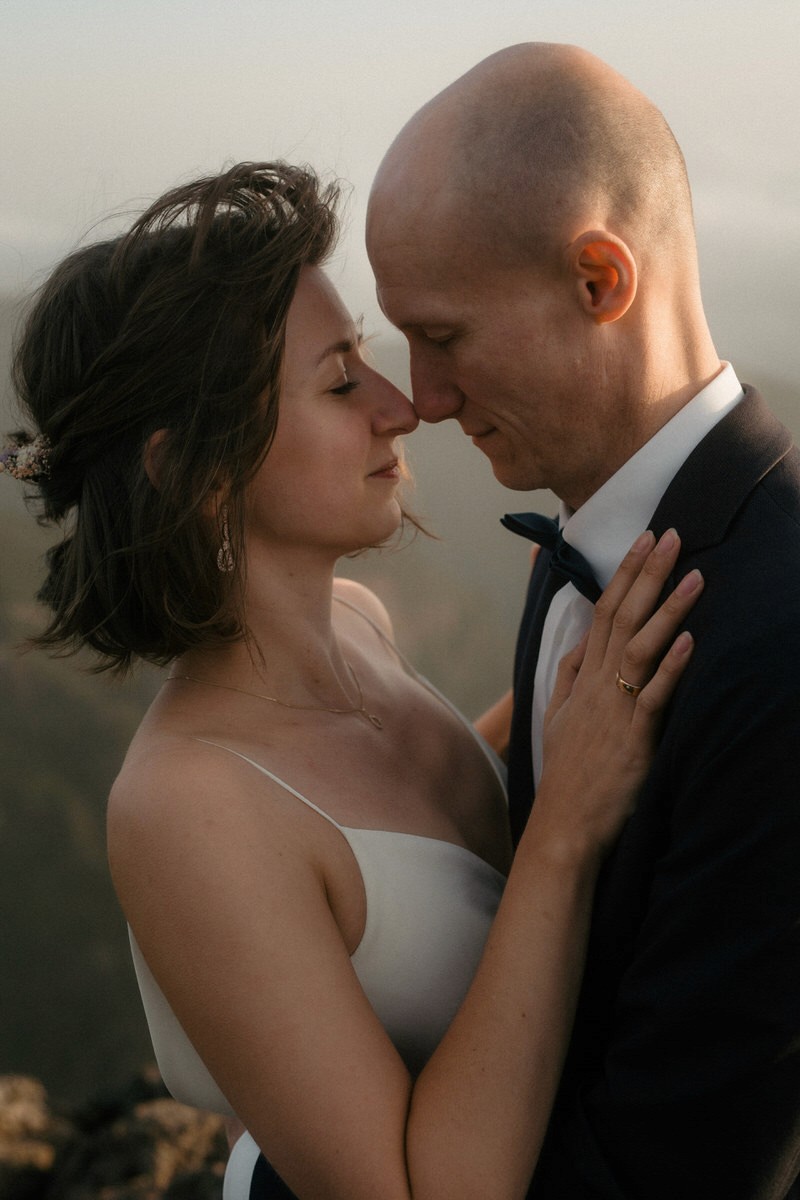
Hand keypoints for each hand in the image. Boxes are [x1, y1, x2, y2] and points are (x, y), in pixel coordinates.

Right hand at [533, 529, 701, 860]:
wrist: (564, 824)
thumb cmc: (567, 773)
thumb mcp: (558, 717)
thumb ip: (568, 675)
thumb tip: (582, 641)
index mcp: (583, 679)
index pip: (603, 612)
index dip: (625, 574)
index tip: (644, 539)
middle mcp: (598, 687)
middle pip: (622, 618)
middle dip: (646, 574)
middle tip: (670, 535)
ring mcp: (615, 711)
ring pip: (639, 649)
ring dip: (667, 611)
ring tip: (693, 576)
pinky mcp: (634, 739)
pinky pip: (653, 698)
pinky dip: (671, 668)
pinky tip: (690, 641)